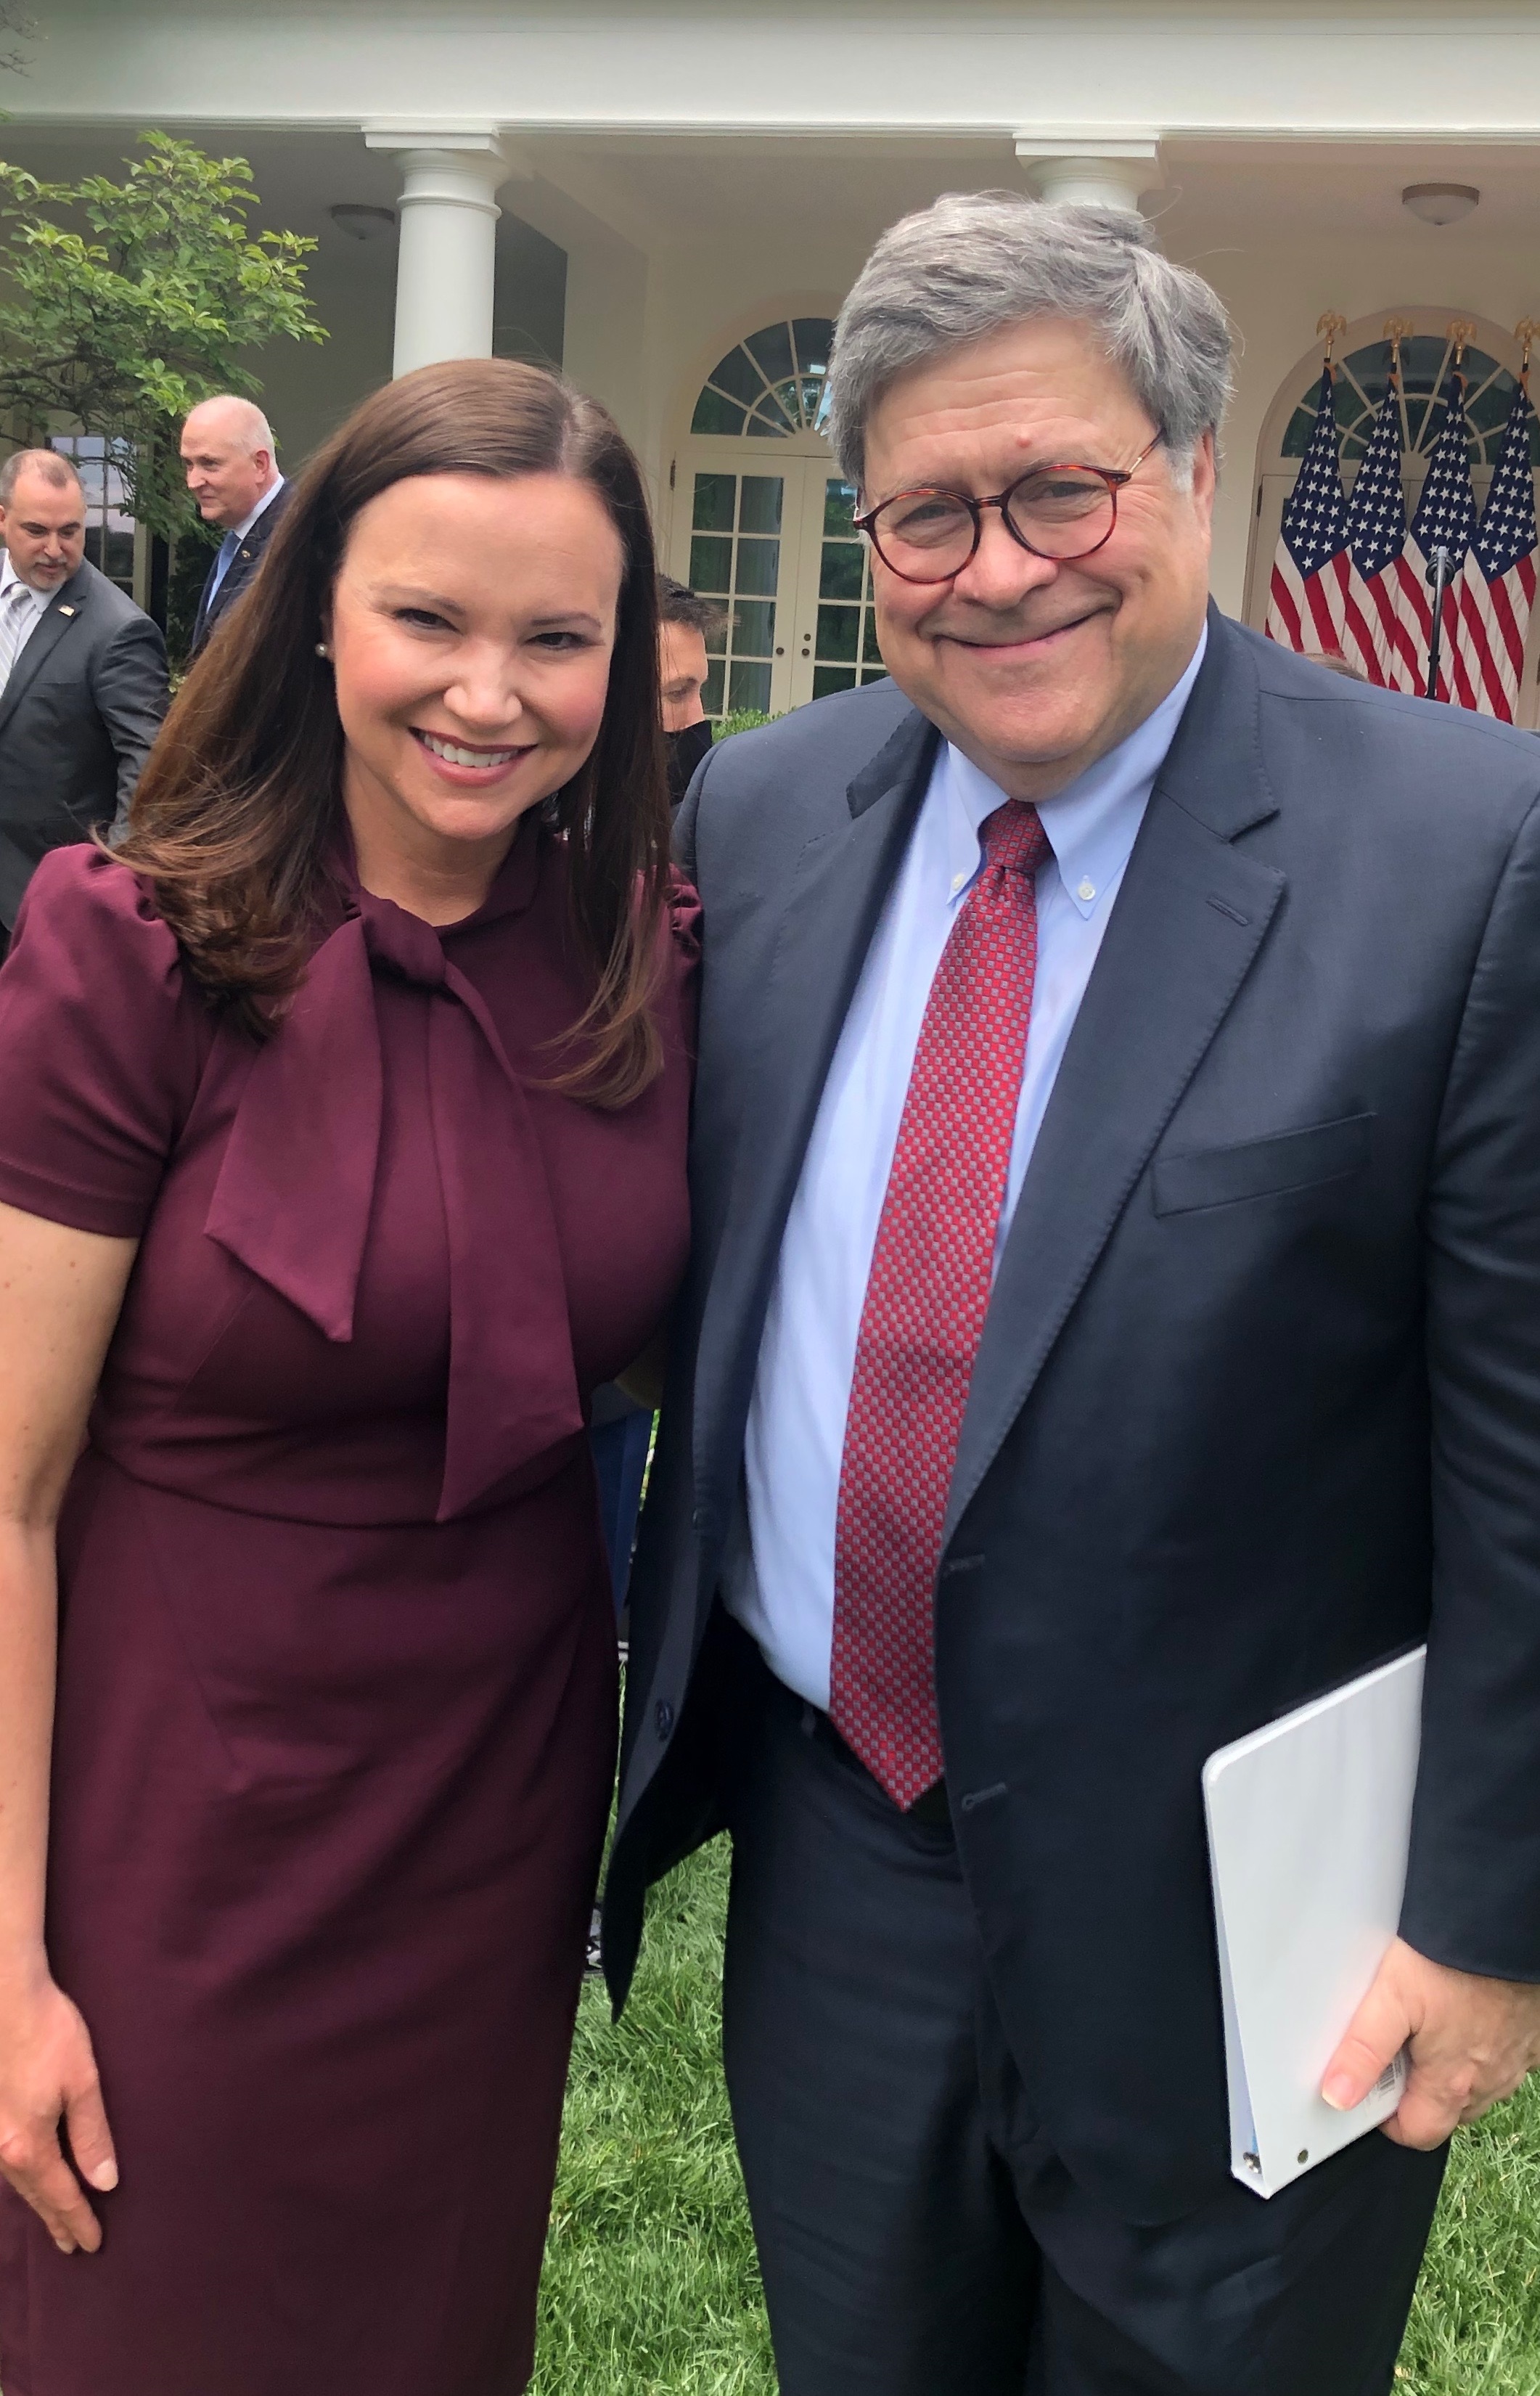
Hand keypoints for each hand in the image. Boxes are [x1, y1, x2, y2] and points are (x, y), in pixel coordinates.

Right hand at [0, 1968, 116, 2252]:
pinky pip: (7, 2163)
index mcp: (28, 2145)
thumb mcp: (83, 2084)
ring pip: (17, 2180)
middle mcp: (2, 2146)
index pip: (60, 2195)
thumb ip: (92, 2136)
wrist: (6, 1998)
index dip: (78, 2220)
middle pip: (34, 2194)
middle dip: (55, 2219)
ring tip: (53, 2217)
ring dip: (37, 2200)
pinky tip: (28, 2177)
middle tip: (72, 2246)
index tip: (93, 2244)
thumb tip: (104, 2182)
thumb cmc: (49, 2035)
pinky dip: (23, 2178)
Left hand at [1322, 1935, 1539, 2147]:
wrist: (1505, 1923)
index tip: (1372, 2091)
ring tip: (1428, 2023)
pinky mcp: (1530, 2034)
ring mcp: (1515, 2058)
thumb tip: (1337, 2094)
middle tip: (1396, 2048)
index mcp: (1452, 2082)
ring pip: (1478, 2083)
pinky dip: (1484, 2045)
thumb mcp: (1392, 1997)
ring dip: (1452, 2068)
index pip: (1418, 2132)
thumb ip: (1363, 2049)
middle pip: (1447, 2110)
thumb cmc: (1454, 1957)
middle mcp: (1490, 2079)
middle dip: (1418, 2092)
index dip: (1389, 2119)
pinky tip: (1466, 2012)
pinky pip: (1506, 2056)